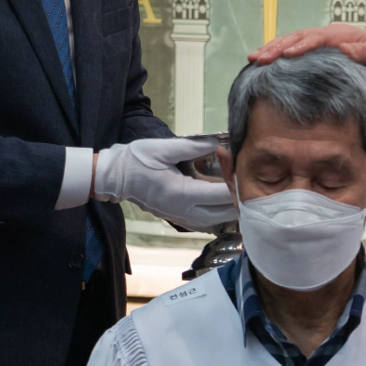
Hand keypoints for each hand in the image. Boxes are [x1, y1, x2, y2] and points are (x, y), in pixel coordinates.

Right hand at [92, 136, 237, 231]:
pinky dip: (218, 215)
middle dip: (239, 200)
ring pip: (216, 221)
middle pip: (224, 212)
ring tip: (242, 194)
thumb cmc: (136, 160)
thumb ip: (193, 147)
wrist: (114, 177)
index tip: (248, 172)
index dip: (238, 184)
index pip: (220, 194)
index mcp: (181, 193)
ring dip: (231, 209)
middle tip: (250, 183)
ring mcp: (179, 217)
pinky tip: (224, 205)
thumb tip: (217, 143)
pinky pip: (205, 223)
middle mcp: (183, 210)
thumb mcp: (164, 148)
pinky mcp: (176, 217)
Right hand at [248, 25, 365, 80]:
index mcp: (340, 34)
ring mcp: (321, 40)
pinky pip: (294, 49)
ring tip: (253, 59)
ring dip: (272, 49)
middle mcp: (327, 34)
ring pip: (292, 41)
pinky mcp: (318, 49)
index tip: (286, 55)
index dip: (300, 46)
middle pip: (297, 37)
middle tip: (257, 58)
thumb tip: (344, 50)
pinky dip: (279, 54)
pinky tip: (265, 63)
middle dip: (276, 47)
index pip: (316, 38)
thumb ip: (364, 52)